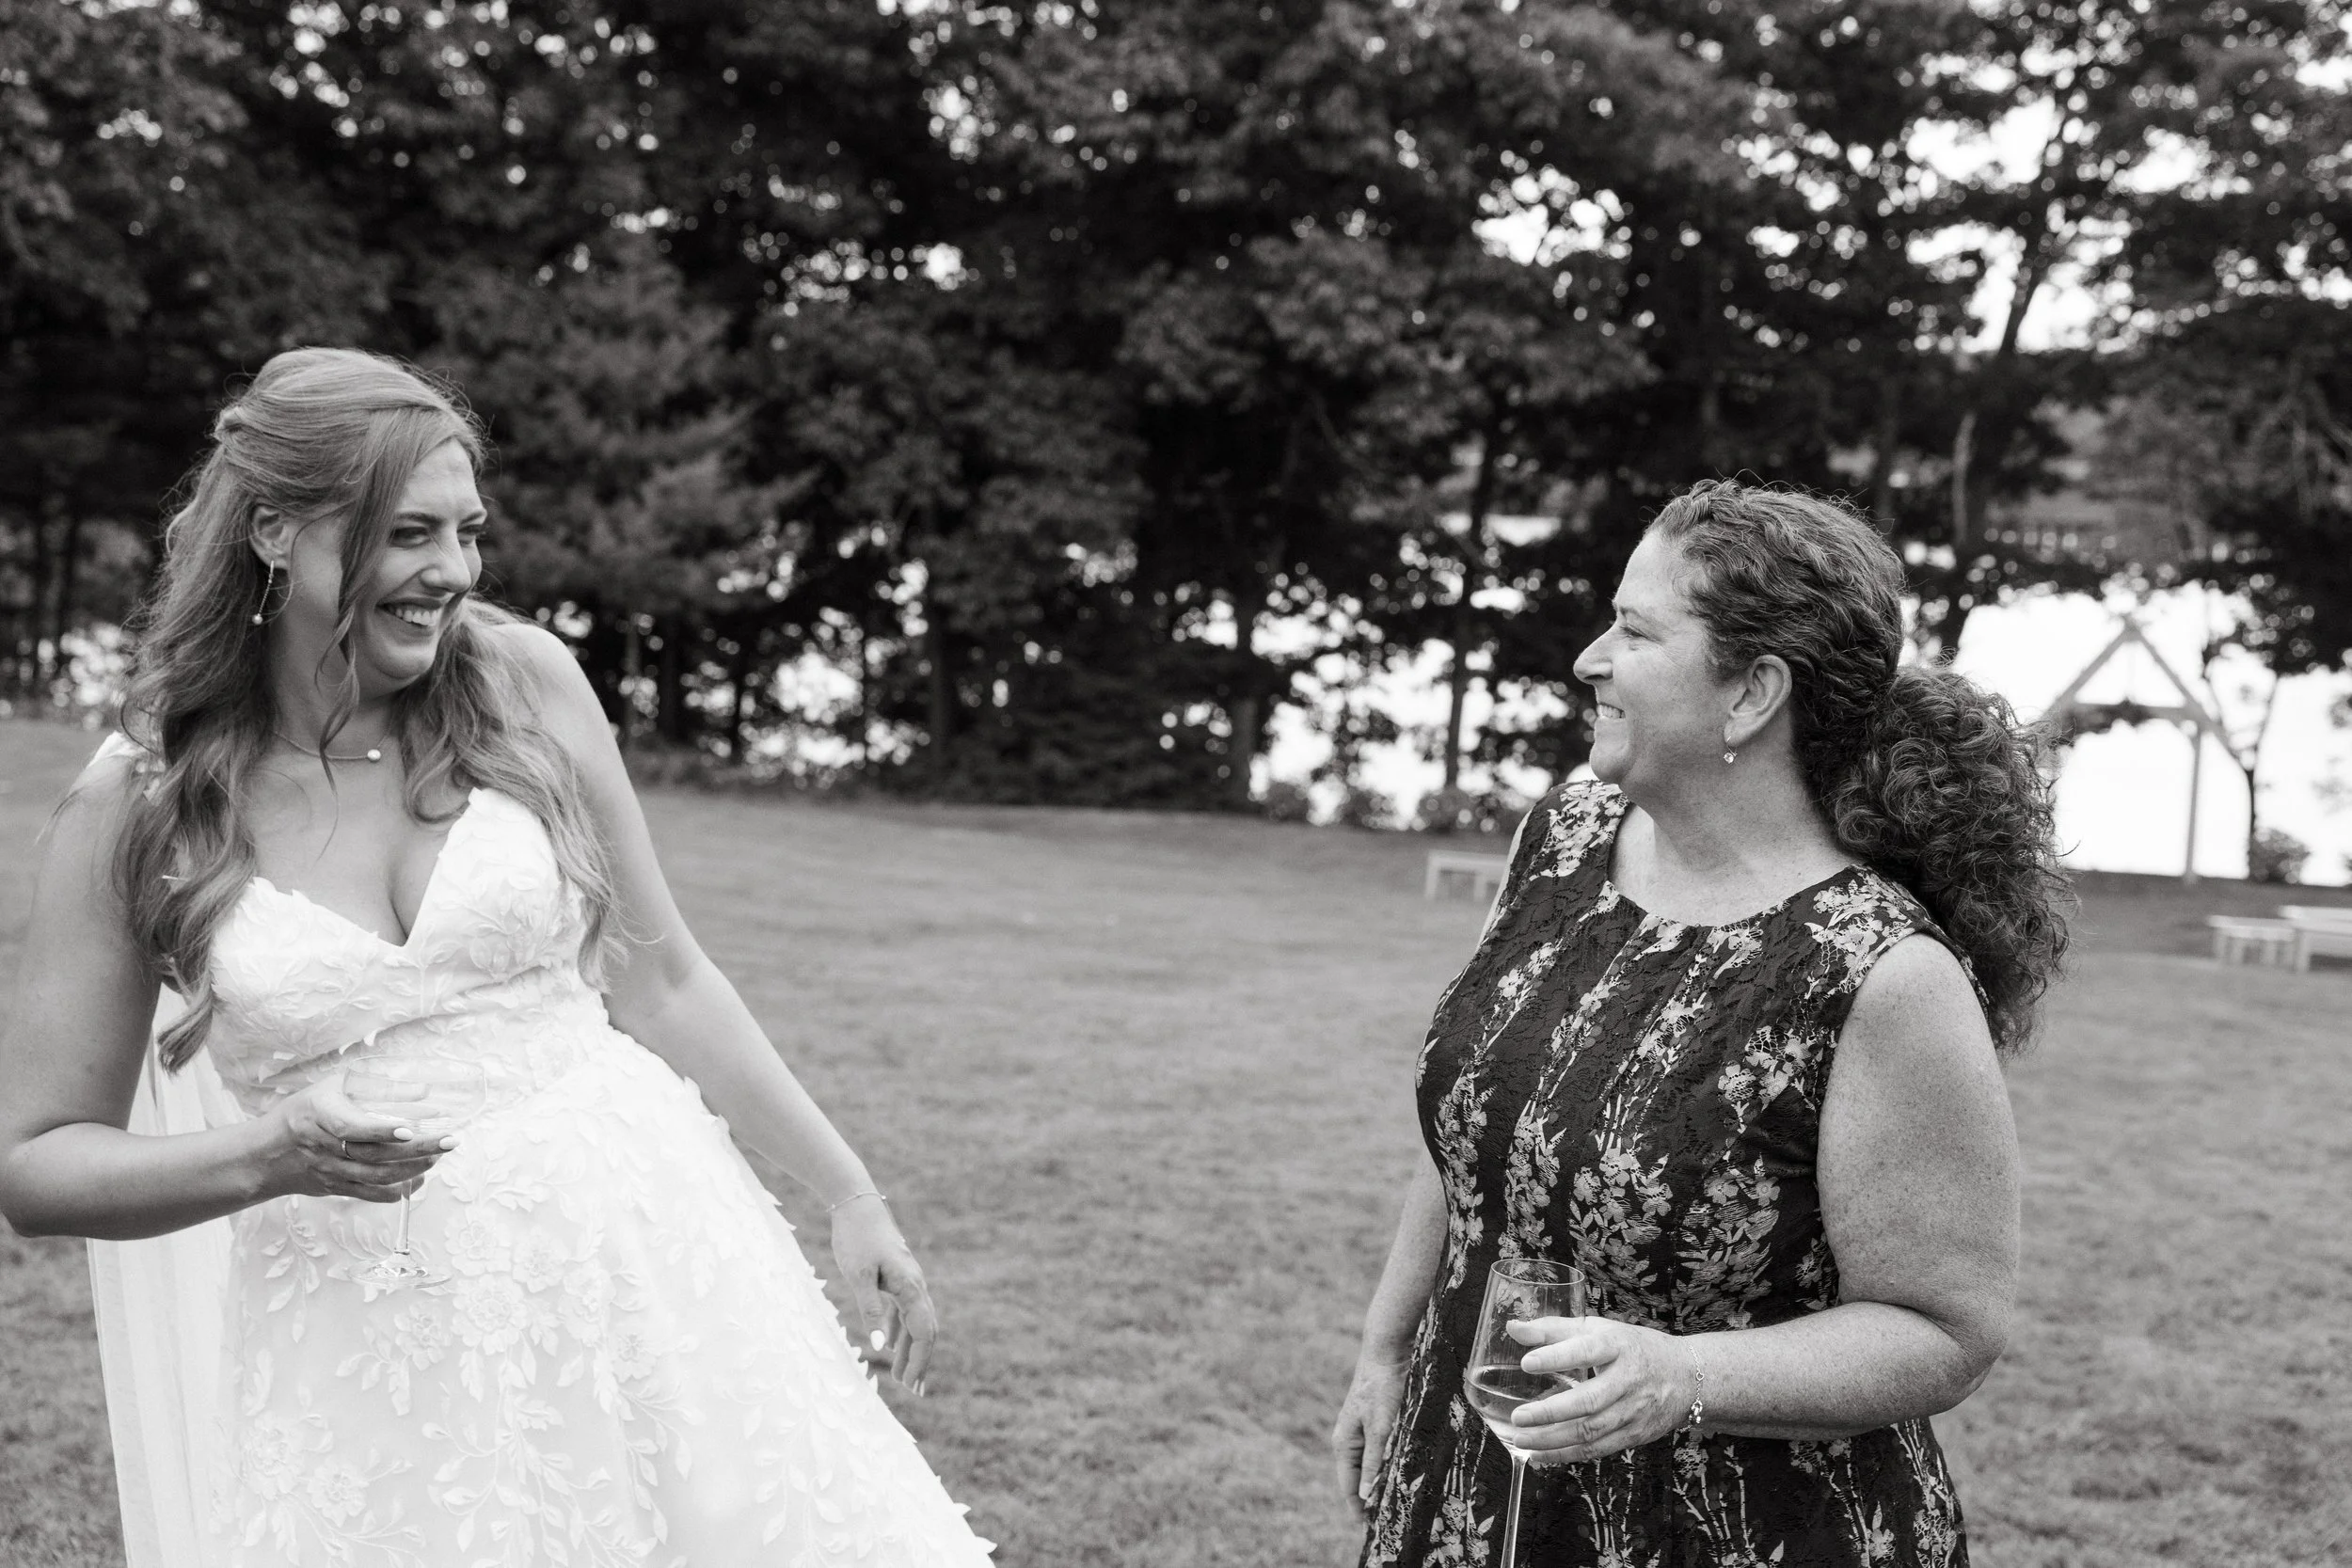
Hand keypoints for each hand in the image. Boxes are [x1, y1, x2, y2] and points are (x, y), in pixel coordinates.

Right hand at [258, 1071, 451, 1202]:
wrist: (266, 1154)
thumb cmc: (304, 1111)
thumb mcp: (333, 1087)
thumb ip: (375, 1087)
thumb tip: (423, 1091)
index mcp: (320, 1116)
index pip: (352, 1127)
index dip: (381, 1130)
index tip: (410, 1128)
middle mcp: (326, 1148)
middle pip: (376, 1155)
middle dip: (419, 1150)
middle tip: (450, 1141)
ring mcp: (332, 1172)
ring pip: (378, 1178)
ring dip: (414, 1169)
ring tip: (438, 1156)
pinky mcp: (336, 1188)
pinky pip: (371, 1195)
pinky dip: (399, 1190)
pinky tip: (419, 1179)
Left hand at [829, 1194, 936, 1394]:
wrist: (857, 1204)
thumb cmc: (856, 1238)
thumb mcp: (858, 1276)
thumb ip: (870, 1311)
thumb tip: (880, 1347)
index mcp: (911, 1286)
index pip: (923, 1332)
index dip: (919, 1361)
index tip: (909, 1386)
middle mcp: (915, 1285)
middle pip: (926, 1330)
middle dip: (921, 1361)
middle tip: (914, 1390)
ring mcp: (908, 1280)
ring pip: (916, 1321)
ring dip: (911, 1349)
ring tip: (903, 1377)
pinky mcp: (896, 1276)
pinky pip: (904, 1311)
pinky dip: (901, 1331)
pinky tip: (891, 1345)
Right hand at [1331, 1355, 1408, 1517]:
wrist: (1387, 1351)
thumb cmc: (1382, 1387)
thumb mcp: (1381, 1427)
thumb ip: (1374, 1461)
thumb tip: (1366, 1495)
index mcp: (1344, 1443)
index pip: (1348, 1488)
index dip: (1358, 1510)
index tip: (1371, 1530)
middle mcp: (1350, 1440)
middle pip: (1359, 1480)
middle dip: (1371, 1501)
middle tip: (1389, 1521)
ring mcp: (1364, 1431)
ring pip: (1372, 1467)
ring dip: (1382, 1484)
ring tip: (1397, 1503)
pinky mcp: (1378, 1423)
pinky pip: (1381, 1453)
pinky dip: (1389, 1466)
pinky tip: (1402, 1474)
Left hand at [1505, 1316, 1700, 1464]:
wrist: (1687, 1376)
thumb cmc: (1634, 1348)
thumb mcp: (1599, 1329)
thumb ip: (1554, 1329)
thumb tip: (1514, 1328)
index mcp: (1617, 1346)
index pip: (1586, 1350)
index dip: (1556, 1357)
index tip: (1527, 1363)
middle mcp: (1627, 1379)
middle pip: (1588, 1400)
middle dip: (1550, 1412)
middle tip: (1519, 1416)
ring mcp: (1633, 1410)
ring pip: (1591, 1431)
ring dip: (1553, 1439)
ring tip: (1521, 1439)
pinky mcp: (1634, 1434)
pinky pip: (1597, 1449)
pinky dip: (1567, 1454)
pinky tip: (1541, 1454)